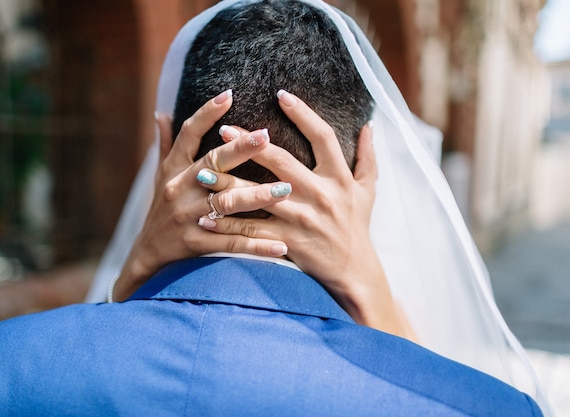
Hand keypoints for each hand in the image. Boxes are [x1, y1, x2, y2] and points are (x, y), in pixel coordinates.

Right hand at [112, 91, 290, 300]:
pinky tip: (282, 245)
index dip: (207, 114)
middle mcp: (178, 189)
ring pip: (225, 203)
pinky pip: (231, 243)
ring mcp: (187, 217)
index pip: (188, 135)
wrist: (147, 255)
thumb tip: (161, 112)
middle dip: (240, 150)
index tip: (229, 95)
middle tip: (268, 136)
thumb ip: (165, 145)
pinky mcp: (195, 244)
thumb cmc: (160, 209)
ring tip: (286, 190)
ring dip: (256, 196)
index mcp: (174, 170)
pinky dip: (256, 245)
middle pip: (211, 164)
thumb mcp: (159, 176)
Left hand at [199, 90, 414, 339]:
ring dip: (229, 183)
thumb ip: (368, 158)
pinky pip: (252, 231)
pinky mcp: (288, 241)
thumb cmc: (357, 227)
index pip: (323, 137)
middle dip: (250, 144)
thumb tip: (369, 126)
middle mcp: (320, 194)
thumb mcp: (368, 192)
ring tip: (203, 171)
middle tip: (223, 130)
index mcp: (339, 177)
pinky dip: (228, 225)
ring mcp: (302, 219)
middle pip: (281, 162)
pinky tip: (206, 217)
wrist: (354, 271)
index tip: (280, 94)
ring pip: (259, 196)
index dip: (303, 114)